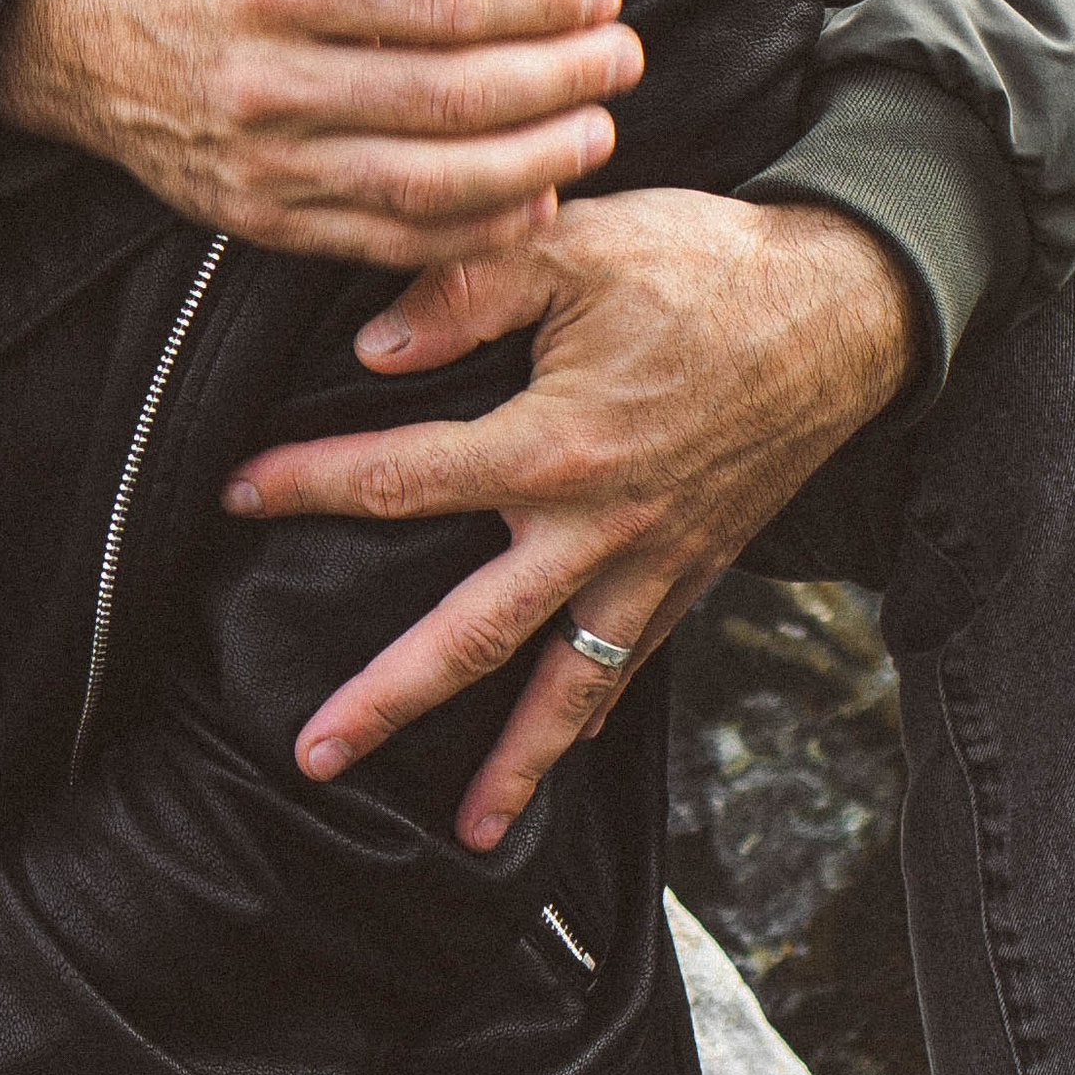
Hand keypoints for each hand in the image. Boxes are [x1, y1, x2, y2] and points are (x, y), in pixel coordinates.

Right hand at [0, 0, 640, 264]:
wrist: (76, 36)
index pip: (437, 2)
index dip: (536, 1)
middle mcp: (269, 84)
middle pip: (446, 97)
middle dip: (557, 81)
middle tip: (624, 57)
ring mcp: (266, 166)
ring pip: (426, 185)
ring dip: (533, 164)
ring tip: (599, 128)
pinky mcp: (265, 221)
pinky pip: (388, 242)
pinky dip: (473, 232)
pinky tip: (536, 200)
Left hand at [222, 188, 922, 848]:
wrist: (841, 304)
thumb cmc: (703, 264)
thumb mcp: (577, 242)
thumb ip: (467, 288)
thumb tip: (371, 349)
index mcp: (553, 443)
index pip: (401, 478)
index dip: (307, 484)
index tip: (233, 493)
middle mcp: (596, 526)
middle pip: (469, 635)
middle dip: (386, 699)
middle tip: (311, 753)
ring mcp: (650, 562)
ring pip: (564, 685)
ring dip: (508, 763)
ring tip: (459, 831)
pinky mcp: (694, 572)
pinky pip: (633, 665)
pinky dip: (592, 720)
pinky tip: (561, 757)